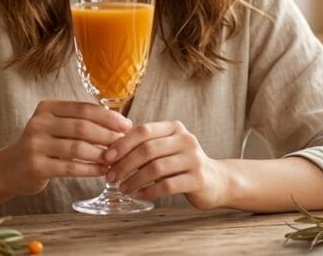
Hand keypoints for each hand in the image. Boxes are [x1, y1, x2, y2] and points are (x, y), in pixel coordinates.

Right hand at [3, 100, 131, 195]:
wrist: (12, 168)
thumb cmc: (43, 146)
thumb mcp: (56, 126)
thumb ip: (80, 121)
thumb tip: (119, 124)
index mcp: (46, 108)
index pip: (83, 108)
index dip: (108, 117)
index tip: (126, 125)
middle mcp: (38, 123)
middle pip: (82, 127)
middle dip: (107, 135)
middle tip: (124, 143)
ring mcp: (35, 144)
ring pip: (77, 148)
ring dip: (100, 154)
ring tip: (116, 158)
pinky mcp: (36, 166)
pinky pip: (69, 167)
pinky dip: (90, 169)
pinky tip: (102, 171)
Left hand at [103, 120, 228, 208]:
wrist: (216, 181)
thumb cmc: (181, 164)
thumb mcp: (165, 149)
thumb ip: (144, 146)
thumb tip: (109, 152)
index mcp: (174, 128)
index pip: (143, 130)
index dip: (122, 143)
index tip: (106, 157)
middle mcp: (186, 140)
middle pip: (148, 149)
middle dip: (125, 164)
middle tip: (110, 177)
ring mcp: (193, 159)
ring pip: (156, 168)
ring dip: (134, 180)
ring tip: (123, 188)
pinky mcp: (198, 179)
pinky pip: (167, 185)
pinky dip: (149, 191)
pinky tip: (139, 195)